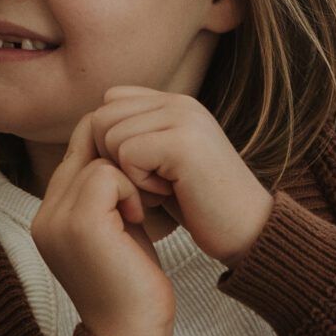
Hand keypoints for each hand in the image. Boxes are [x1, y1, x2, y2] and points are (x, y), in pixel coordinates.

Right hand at [31, 110, 174, 335]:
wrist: (132, 335)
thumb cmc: (133, 285)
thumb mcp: (115, 229)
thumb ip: (107, 193)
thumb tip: (123, 147)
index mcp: (50, 215)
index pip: (77, 148)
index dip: (114, 152)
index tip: (141, 181)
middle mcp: (44, 213)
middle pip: (83, 141)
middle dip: (123, 157)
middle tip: (147, 191)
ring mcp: (56, 217)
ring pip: (96, 156)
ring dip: (129, 178)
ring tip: (141, 212)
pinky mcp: (78, 223)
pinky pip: (105, 174)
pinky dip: (130, 190)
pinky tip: (138, 220)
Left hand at [91, 88, 273, 262]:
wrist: (249, 233)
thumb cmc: (200, 205)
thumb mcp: (161, 163)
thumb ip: (135, 136)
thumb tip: (86, 125)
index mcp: (173, 102)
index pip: (109, 103)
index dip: (110, 143)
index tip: (141, 172)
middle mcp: (179, 102)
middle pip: (101, 118)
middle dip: (113, 159)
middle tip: (150, 184)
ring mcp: (183, 118)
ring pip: (109, 135)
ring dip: (128, 174)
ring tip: (162, 188)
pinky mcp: (183, 142)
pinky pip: (126, 154)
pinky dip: (140, 184)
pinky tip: (170, 193)